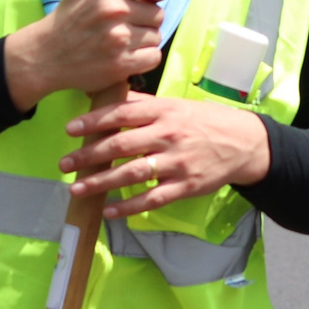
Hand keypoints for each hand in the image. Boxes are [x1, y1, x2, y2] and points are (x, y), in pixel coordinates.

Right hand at [2, 0, 166, 109]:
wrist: (46, 54)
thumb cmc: (70, 15)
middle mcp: (114, 10)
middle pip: (158, 13)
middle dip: (146, 19)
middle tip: (126, 23)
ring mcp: (118, 39)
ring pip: (156, 36)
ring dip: (144, 39)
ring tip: (123, 40)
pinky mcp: (120, 64)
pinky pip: (154, 57)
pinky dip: (144, 58)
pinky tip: (127, 55)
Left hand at [61, 94, 271, 217]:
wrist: (244, 143)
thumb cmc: (204, 121)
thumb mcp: (176, 104)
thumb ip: (144, 103)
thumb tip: (110, 97)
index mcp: (164, 111)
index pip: (123, 113)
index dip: (94, 121)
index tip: (70, 128)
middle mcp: (168, 135)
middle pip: (122, 145)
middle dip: (89, 155)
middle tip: (64, 163)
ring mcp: (177, 162)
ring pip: (133, 174)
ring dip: (101, 182)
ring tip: (77, 188)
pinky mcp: (186, 186)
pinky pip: (152, 198)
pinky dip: (128, 206)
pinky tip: (108, 210)